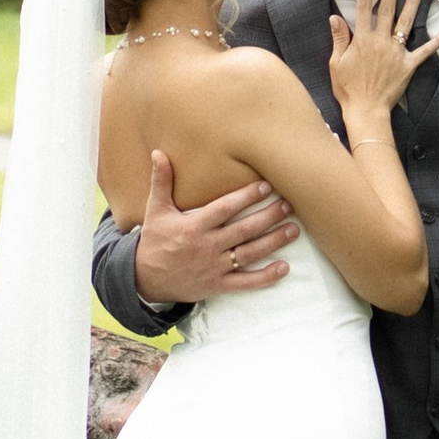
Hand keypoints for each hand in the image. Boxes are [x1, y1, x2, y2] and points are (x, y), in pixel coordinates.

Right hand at [135, 148, 298, 309]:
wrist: (145, 279)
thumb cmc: (154, 240)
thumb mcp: (155, 209)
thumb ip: (161, 182)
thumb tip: (159, 153)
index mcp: (194, 226)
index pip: (224, 209)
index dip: (246, 197)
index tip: (266, 186)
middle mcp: (206, 246)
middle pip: (244, 230)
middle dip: (268, 217)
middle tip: (289, 205)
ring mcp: (213, 267)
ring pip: (249, 254)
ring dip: (273, 242)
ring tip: (293, 230)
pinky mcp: (217, 286)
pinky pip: (245, 282)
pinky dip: (265, 277)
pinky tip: (284, 267)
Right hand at [328, 0, 438, 122]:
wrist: (366, 110)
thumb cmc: (348, 89)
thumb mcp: (336, 62)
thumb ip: (339, 38)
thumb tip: (334, 17)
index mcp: (362, 40)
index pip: (363, 9)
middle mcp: (380, 42)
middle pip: (386, 10)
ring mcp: (396, 53)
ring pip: (405, 23)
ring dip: (412, 4)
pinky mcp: (408, 65)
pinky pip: (424, 51)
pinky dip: (436, 41)